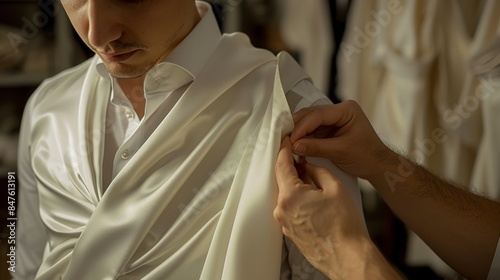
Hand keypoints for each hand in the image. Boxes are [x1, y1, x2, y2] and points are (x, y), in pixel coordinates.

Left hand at [274, 137, 373, 278]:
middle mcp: (282, 210)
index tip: (287, 142)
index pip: (281, 165)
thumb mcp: (335, 188)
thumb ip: (318, 171)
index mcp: (290, 195)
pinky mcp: (290, 233)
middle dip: (292, 169)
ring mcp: (284, 223)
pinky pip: (290, 210)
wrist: (348, 257)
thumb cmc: (344, 226)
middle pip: (282, 181)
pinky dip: (298, 200)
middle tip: (304, 160)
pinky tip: (312, 199)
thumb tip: (309, 167)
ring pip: (286, 196)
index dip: (284, 151)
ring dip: (296, 185)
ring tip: (312, 180)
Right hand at [290, 100, 390, 179]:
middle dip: (297, 128)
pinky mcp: (329, 128)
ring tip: (288, 143)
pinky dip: (303, 137)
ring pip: (309, 122)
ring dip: (298, 132)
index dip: (302, 127)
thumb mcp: (341, 152)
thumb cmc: (367, 156)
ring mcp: (333, 119)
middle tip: (284, 140)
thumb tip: (294, 146)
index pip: (318, 115)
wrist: (377, 165)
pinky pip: (312, 130)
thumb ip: (317, 147)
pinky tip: (295, 144)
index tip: (290, 139)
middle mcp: (339, 110)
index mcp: (346, 110)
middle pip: (311, 115)